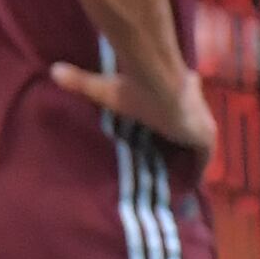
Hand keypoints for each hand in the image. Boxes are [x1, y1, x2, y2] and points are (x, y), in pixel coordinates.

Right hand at [49, 56, 214, 174]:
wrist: (158, 82)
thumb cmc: (134, 85)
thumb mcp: (103, 87)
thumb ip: (80, 81)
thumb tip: (53, 70)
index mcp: (179, 88)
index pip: (178, 108)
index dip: (171, 123)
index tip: (160, 136)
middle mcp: (196, 104)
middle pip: (190, 128)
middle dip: (182, 142)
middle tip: (167, 160)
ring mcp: (203, 122)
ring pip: (197, 145)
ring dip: (189, 158)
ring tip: (176, 177)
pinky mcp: (205, 138)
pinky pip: (203, 161)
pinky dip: (196, 173)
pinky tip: (188, 188)